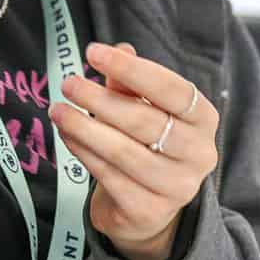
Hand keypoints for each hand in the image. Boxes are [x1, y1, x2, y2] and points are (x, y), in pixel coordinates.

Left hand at [49, 42, 218, 259]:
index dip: (131, 69)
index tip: (93, 52)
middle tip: (68, 83)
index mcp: (202, 118)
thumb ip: (130, 82)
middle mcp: (199, 154)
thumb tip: (120, 48)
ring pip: (124, 152)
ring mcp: (177, 187)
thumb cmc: (144, 140)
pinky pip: (109, 177)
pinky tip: (66, 135)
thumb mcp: (142, 105)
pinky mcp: (149, 211)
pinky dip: (83, 152)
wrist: (146, 203)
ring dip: (84, 127)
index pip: (172, 89)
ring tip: (57, 110)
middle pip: (145, 122)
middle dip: (100, 100)